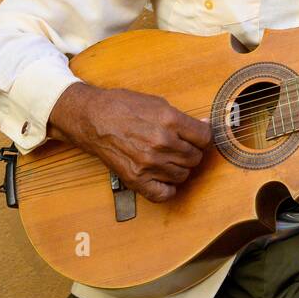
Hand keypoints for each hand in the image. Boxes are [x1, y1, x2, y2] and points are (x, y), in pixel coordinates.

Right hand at [47, 82, 211, 202]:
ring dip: (180, 168)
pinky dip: (168, 188)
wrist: (93, 118)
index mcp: (169, 120)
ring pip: (183, 175)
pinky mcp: (136, 178)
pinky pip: (164, 194)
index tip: (199, 137)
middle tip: (182, 146)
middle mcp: (161, 143)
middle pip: (195, 157)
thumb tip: (205, 126)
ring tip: (170, 158)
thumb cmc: (124, 106)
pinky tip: (164, 177)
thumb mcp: (158, 103)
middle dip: (193, 151)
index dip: (204, 137)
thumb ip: (183, 118)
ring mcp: (149, 163)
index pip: (204, 137)